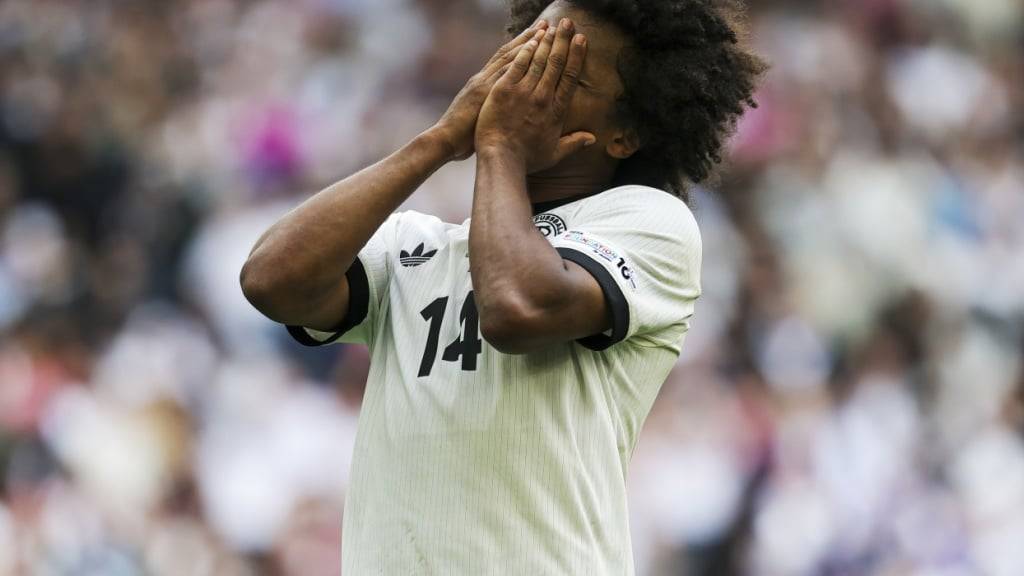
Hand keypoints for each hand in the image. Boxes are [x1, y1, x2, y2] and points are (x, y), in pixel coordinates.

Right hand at [430, 21, 549, 161]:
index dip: (519, 46)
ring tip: (545, 30)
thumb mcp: (477, 119)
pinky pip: (506, 70)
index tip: (535, 35)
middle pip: (508, 53)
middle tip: (545, 24)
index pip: (503, 60)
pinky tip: (535, 48)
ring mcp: (483, 83)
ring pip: (509, 57)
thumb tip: (501, 114)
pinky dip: (521, 57)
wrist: (443, 140)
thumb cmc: (460, 139)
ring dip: (528, 42)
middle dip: (528, 38)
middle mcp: (482, 79)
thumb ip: (488, 110)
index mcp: (480, 85)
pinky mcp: (485, 91)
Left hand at [474, 18, 592, 173]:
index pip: (569, 78)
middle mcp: (542, 97)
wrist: (501, 159)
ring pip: (538, 60)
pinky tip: (532, 38)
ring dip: (546, 41)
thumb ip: (574, 143)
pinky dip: (525, 51)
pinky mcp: (504, 90)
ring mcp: (523, 92)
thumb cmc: (527, 159)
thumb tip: (592, 138)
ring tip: (552, 25)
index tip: (581, 40)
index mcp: (556, 111)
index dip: (576, 56)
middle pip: (555, 63)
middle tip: (567, 22)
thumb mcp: (555, 154)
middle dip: (562, 40)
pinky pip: (517, 65)